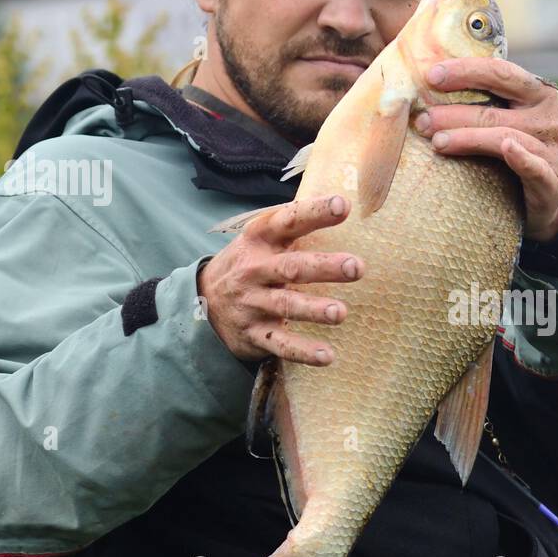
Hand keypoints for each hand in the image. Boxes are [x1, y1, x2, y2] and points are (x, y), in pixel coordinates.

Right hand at [198, 194, 364, 364]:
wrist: (201, 302)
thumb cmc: (249, 264)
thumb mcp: (261, 239)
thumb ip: (293, 224)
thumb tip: (342, 200)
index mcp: (259, 240)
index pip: (288, 220)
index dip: (314, 212)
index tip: (343, 205)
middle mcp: (254, 270)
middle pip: (292, 267)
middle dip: (324, 267)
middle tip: (356, 267)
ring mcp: (253, 303)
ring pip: (285, 306)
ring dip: (314, 309)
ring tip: (341, 313)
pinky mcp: (254, 334)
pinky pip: (280, 345)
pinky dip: (303, 351)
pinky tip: (327, 356)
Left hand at [413, 58, 557, 241]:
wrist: (546, 200)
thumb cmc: (517, 154)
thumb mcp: (507, 122)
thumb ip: (483, 104)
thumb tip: (427, 89)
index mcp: (538, 93)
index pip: (501, 73)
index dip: (466, 71)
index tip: (431, 76)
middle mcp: (550, 116)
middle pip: (497, 108)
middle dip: (456, 112)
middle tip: (424, 120)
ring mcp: (554, 148)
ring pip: (506, 136)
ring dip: (468, 138)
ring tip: (438, 142)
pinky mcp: (554, 180)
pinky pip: (535, 166)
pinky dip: (521, 157)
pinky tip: (507, 149)